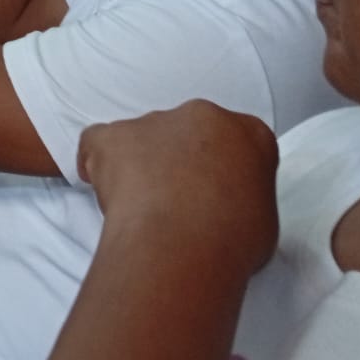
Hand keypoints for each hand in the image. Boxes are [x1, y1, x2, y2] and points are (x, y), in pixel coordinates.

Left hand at [78, 101, 278, 279]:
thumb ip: (243, 193)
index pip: (236, 141)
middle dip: (180, 160)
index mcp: (247, 132)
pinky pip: (98, 141)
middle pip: (187, 133)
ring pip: (143, 137)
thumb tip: (224, 201)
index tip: (213, 191)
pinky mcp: (112, 135)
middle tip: (177, 200)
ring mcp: (154, 121)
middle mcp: (202, 115)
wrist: (181, 245)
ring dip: (141, 164)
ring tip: (143, 207)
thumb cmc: (230, 241)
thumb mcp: (262, 217)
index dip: (220, 168)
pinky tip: (106, 190)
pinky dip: (98, 162)